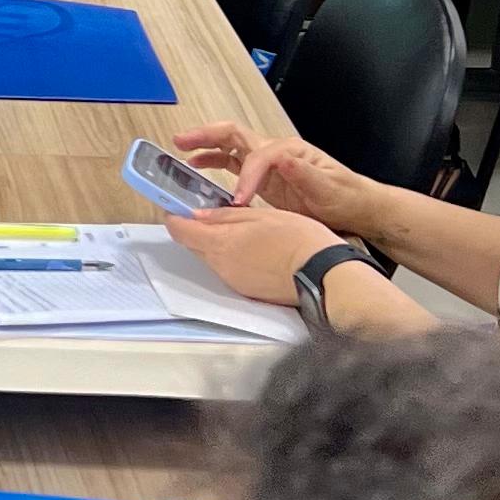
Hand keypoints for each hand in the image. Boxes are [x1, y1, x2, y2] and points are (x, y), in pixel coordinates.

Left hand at [168, 199, 341, 301]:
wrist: (324, 274)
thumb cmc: (298, 238)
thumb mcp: (260, 215)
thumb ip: (226, 215)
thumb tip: (198, 215)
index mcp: (221, 243)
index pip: (179, 231)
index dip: (174, 217)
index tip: (177, 208)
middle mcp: (221, 266)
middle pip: (193, 246)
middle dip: (197, 230)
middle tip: (213, 215)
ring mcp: (233, 281)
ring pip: (212, 258)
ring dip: (217, 245)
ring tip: (243, 231)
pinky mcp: (246, 291)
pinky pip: (229, 271)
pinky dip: (233, 258)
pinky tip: (254, 250)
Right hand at [171, 122, 369, 227]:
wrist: (356, 207)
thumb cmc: (345, 196)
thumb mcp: (329, 187)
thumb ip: (305, 173)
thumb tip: (283, 159)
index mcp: (288, 151)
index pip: (255, 157)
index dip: (244, 178)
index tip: (238, 201)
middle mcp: (275, 152)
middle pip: (234, 135)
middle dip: (206, 136)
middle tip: (181, 141)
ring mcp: (268, 164)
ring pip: (229, 147)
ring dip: (205, 146)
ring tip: (181, 150)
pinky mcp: (264, 178)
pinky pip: (233, 164)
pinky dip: (214, 163)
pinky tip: (198, 166)